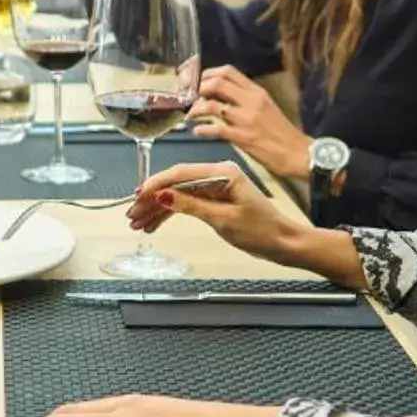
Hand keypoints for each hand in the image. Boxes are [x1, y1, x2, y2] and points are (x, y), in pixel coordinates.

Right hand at [127, 160, 306, 264]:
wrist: (283, 243)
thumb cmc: (262, 231)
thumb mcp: (223, 219)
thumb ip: (191, 205)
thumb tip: (163, 195)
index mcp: (222, 173)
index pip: (180, 174)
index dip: (156, 184)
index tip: (138, 196)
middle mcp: (217, 175)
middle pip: (175, 184)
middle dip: (152, 200)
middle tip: (133, 214)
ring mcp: (215, 187)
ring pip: (178, 195)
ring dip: (158, 209)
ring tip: (139, 223)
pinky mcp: (216, 199)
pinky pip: (187, 202)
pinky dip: (171, 213)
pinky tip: (156, 223)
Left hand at [192, 67, 310, 182]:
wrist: (298, 154)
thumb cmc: (282, 133)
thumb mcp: (267, 107)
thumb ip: (248, 99)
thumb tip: (225, 96)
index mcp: (257, 92)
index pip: (229, 71)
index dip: (208, 73)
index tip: (198, 80)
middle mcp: (252, 101)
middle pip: (217, 83)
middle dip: (198, 88)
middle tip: (191, 98)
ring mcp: (246, 119)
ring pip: (212, 105)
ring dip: (196, 110)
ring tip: (190, 116)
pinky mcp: (243, 138)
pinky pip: (216, 129)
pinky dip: (202, 129)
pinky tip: (198, 131)